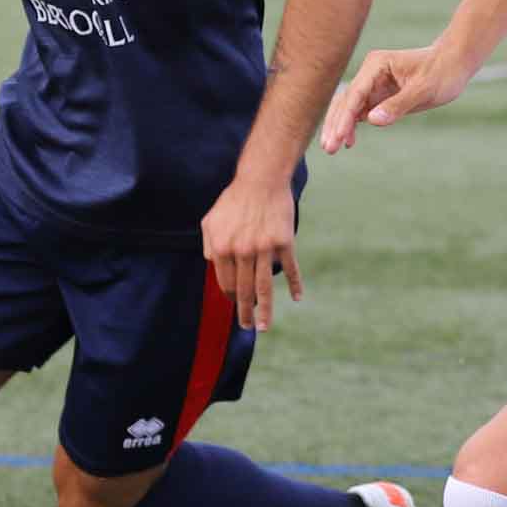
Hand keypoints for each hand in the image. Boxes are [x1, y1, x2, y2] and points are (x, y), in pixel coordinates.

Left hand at [203, 172, 302, 330]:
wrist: (261, 180)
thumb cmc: (234, 200)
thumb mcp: (211, 220)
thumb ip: (208, 244)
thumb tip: (210, 263)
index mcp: (221, 248)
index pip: (226, 283)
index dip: (231, 297)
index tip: (237, 304)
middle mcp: (241, 251)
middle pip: (243, 291)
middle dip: (244, 312)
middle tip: (247, 327)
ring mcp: (263, 248)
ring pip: (264, 287)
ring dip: (265, 311)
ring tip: (264, 327)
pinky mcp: (283, 242)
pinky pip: (289, 269)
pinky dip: (295, 284)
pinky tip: (297, 297)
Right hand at [320, 45, 468, 152]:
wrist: (454, 64)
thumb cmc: (441, 72)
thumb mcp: (424, 90)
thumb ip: (398, 105)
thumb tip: (371, 121)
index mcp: (376, 65)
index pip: (355, 94)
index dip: (345, 117)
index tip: (338, 137)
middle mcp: (370, 73)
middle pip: (345, 100)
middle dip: (336, 124)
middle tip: (328, 148)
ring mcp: (373, 84)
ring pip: (349, 107)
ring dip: (340, 126)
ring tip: (332, 149)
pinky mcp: (379, 95)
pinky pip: (360, 111)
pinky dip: (352, 126)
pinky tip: (349, 142)